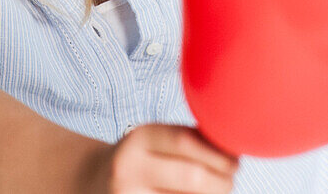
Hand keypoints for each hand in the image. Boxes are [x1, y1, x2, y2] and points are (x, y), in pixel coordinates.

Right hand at [88, 123, 239, 192]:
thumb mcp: (154, 139)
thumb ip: (188, 139)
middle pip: (192, 179)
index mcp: (139, 139)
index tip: (235, 160)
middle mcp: (129, 168)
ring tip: (214, 190)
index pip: (185, 142)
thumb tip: (234, 145)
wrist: (92, 181)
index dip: (218, 154)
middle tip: (229, 181)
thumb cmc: (139, 159)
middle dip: (222, 182)